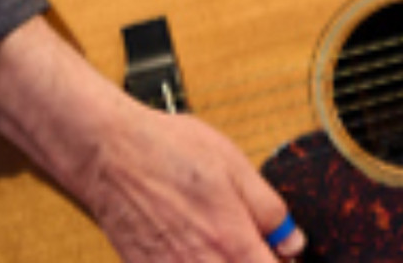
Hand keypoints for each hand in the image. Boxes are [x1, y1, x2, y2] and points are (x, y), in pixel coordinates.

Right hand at [0, 17, 306, 261]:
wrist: (109, 154)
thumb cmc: (169, 151)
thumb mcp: (236, 166)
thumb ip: (269, 210)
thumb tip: (293, 242)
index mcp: (232, 242)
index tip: (283, 254)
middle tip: (257, 247)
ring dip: (225, 262)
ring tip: (224, 243)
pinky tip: (196, 247)